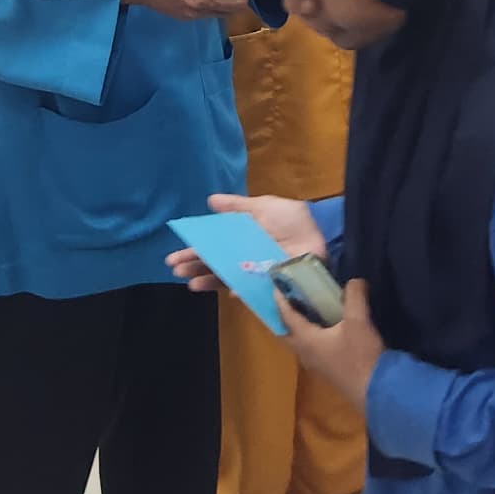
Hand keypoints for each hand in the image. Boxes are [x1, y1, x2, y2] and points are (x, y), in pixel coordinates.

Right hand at [166, 194, 333, 290]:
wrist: (319, 233)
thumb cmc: (292, 219)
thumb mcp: (263, 207)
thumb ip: (237, 206)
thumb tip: (210, 200)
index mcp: (241, 238)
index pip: (212, 245)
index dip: (194, 250)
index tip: (175, 255)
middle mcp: (244, 256)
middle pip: (214, 263)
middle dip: (194, 266)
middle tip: (175, 269)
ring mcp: (255, 271)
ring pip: (226, 277)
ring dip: (208, 280)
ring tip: (191, 283)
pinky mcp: (268, 284)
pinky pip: (249, 290)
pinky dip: (238, 291)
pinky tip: (226, 292)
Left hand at [284, 278, 383, 409]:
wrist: (376, 390)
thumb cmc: (360, 355)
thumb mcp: (358, 320)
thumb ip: (354, 295)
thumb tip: (354, 280)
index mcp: (306, 340)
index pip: (287, 317)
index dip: (281, 300)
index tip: (276, 286)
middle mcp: (306, 353)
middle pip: (288, 333)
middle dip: (286, 317)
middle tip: (290, 300)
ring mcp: (317, 364)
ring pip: (301, 342)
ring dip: (300, 327)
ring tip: (309, 309)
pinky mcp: (328, 370)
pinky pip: (313, 348)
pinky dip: (313, 335)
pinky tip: (328, 328)